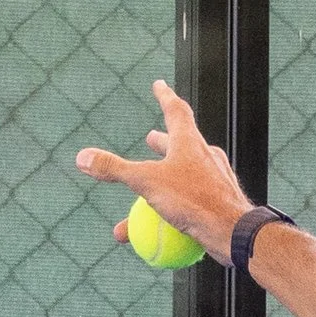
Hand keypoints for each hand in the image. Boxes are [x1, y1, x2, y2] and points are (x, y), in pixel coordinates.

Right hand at [73, 79, 248, 257]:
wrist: (233, 232)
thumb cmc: (192, 201)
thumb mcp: (147, 182)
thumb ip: (115, 169)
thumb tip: (82, 158)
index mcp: (189, 142)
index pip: (176, 110)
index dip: (164, 96)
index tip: (159, 84)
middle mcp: (206, 156)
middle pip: (182, 143)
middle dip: (164, 141)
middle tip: (152, 139)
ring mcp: (216, 179)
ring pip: (186, 175)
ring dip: (166, 178)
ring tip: (150, 186)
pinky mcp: (220, 203)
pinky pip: (193, 202)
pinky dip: (175, 208)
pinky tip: (165, 225)